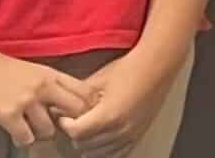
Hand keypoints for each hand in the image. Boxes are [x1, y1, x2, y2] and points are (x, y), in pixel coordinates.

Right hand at [0, 45, 91, 145]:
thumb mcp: (33, 71)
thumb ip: (50, 84)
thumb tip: (65, 106)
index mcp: (51, 74)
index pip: (86, 93)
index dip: (86, 109)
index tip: (74, 116)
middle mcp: (44, 86)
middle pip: (77, 111)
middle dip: (69, 125)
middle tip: (55, 128)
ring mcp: (26, 100)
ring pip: (49, 131)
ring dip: (40, 135)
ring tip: (30, 130)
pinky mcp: (7, 113)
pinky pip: (26, 138)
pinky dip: (22, 140)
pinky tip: (16, 133)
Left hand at [56, 45, 182, 156]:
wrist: (157, 66)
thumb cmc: (129, 69)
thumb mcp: (98, 80)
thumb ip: (77, 98)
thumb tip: (58, 108)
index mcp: (108, 115)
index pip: (76, 132)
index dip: (66, 124)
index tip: (65, 116)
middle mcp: (120, 130)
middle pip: (84, 145)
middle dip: (76, 133)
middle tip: (75, 120)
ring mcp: (130, 135)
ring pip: (98, 153)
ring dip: (89, 143)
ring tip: (88, 127)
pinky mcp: (138, 136)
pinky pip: (117, 154)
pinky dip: (105, 150)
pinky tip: (101, 140)